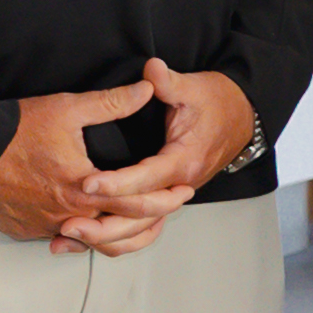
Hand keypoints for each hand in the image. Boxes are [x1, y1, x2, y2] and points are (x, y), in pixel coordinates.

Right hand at [0, 81, 154, 250]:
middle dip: (150, 220)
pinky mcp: (27, 231)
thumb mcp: (68, 109)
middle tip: (169, 209)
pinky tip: (95, 225)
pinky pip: (62, 239)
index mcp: (83, 188)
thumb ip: (112, 102)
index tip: (183, 192)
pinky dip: (82, 235)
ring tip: (137, 221)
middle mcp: (66, 215)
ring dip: (117, 233)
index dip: (165, 199)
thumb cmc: (12, 132)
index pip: (137, 203)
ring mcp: (44, 227)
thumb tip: (147, 89)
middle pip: (120, 230)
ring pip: (91, 242)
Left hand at [62, 58, 256, 253]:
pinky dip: (117, 237)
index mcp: (184, 160)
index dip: (116, 183)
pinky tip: (88, 241)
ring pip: (141, 228)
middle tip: (70, 223)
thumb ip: (168, 82)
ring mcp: (175, 194)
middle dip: (104, 224)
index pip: (146, 178)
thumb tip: (151, 71)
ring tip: (70, 235)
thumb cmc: (218, 103)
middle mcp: (181, 184)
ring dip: (106, 236)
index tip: (87, 183)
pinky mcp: (168, 196)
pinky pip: (143, 226)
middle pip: (141, 216)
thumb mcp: (194, 88)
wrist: (242, 116)